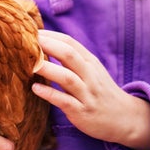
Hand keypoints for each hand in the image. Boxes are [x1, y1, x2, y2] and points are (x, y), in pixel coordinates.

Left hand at [32, 30, 149, 149]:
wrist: (123, 117)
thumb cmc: (100, 91)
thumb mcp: (91, 71)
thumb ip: (72, 59)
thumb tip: (46, 45)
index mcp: (90, 62)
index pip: (70, 42)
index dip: (50, 36)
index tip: (31, 32)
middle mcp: (90, 75)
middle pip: (69, 55)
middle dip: (48, 46)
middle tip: (26, 42)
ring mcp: (87, 94)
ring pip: (67, 78)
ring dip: (48, 69)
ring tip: (30, 64)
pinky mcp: (82, 112)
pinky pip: (65, 101)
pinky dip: (50, 94)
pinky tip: (35, 88)